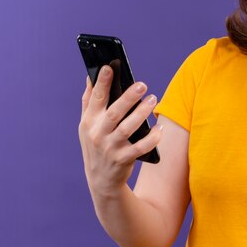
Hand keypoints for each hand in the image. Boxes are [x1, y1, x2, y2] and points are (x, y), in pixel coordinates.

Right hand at [78, 66, 161, 197]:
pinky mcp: (123, 159)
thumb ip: (89, 101)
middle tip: (143, 84)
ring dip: (142, 113)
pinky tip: (160, 128)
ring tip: (153, 99)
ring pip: (128, 128)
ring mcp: (110, 148)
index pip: (95, 98)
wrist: (101, 180)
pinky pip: (140, 148)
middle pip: (114, 113)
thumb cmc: (96, 144)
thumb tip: (90, 76)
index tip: (109, 66)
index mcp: (89, 121)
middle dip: (128, 98)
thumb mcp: (86, 125)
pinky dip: (151, 138)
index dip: (101, 82)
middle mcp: (98, 134)